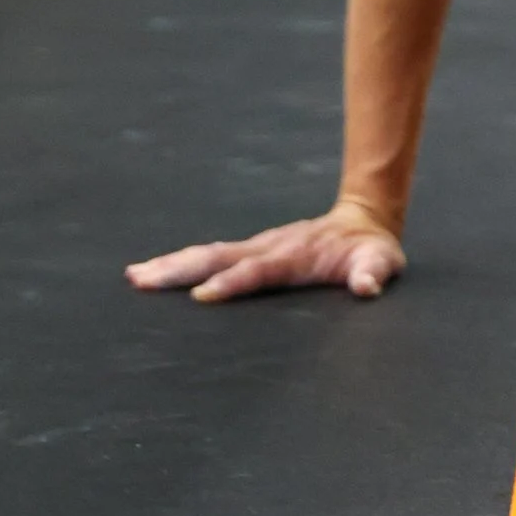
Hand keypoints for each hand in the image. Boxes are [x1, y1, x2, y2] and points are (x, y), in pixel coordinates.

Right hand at [125, 198, 405, 305]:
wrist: (362, 220)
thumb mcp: (380, 263)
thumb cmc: (370, 252)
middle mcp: (267, 247)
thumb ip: (374, 273)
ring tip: (134, 276)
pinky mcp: (250, 252)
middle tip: (141, 279)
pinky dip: (181, 265)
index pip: (258, 270)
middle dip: (180, 268)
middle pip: (217, 257)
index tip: (203, 296)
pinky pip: (211, 258)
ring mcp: (256, 247)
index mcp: (293, 256)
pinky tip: (155, 275)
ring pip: (207, 254)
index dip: (233, 282)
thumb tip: (367, 286)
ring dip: (171, 265)